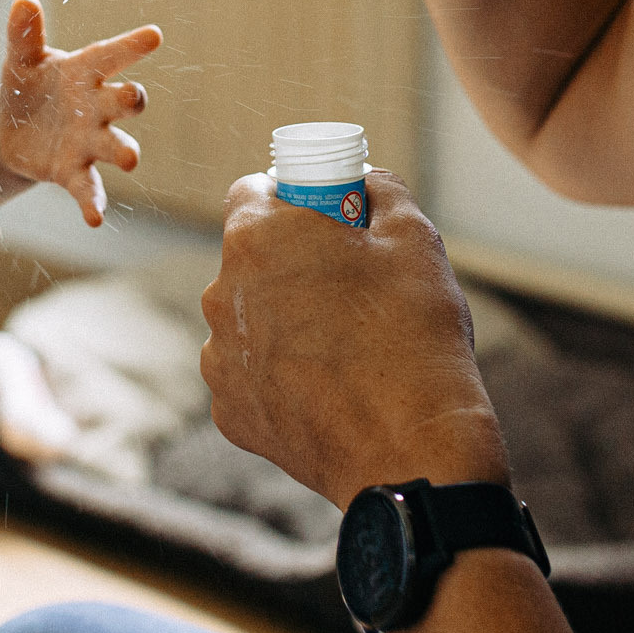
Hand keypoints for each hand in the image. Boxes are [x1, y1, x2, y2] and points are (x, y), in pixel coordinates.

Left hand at [0, 0, 161, 226]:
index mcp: (85, 72)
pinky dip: (93, 203)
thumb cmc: (26, 85)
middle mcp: (96, 106)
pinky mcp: (72, 171)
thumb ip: (24, 35)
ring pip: (116, 146)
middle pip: (123, 101)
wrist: (11, 129)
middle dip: (130, 101)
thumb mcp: (20, 60)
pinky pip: (88, 188)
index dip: (132, 45)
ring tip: (129, 159)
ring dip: (123, 152)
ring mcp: (89, 141)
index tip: (154, 35)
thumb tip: (23, 2)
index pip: (112, 55)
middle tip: (134, 99)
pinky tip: (94, 219)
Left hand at [200, 170, 508, 506]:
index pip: (254, 191)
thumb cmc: (413, 333)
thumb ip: (380, 191)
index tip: (327, 219)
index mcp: (256, 236)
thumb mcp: (414, 237)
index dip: (293, 199)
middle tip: (347, 284)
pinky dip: (282, 376)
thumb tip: (364, 184)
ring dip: (283, 321)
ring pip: (248, 319)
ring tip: (345, 345)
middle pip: (250, 258)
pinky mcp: (229, 412)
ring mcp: (219, 358)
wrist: (412, 448)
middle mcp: (220, 293)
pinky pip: (252, 376)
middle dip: (290, 262)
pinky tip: (330, 388)